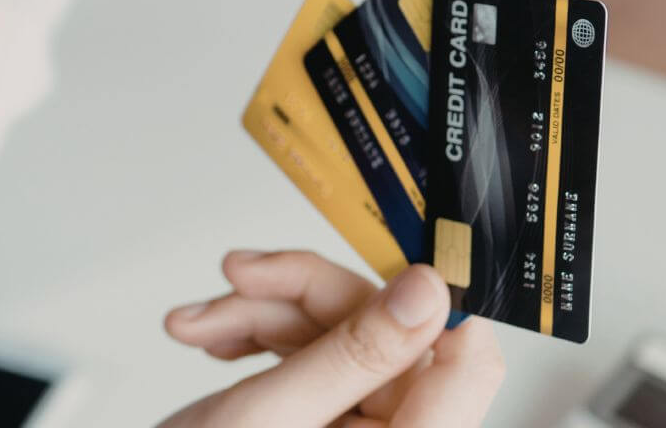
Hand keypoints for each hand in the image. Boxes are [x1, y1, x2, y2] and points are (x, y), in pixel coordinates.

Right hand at [158, 251, 503, 427]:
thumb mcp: (271, 415)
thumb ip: (355, 353)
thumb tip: (427, 290)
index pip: (467, 361)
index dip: (430, 299)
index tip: (377, 253)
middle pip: (384, 330)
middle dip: (299, 296)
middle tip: (237, 276)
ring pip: (338, 330)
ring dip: (263, 312)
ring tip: (198, 323)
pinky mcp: (327, 416)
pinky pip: (313, 352)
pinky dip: (260, 334)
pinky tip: (213, 338)